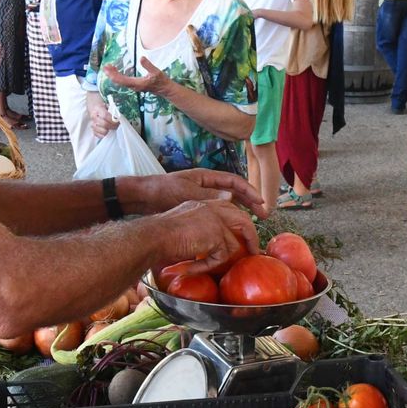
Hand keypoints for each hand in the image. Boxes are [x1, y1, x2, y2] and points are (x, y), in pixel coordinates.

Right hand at [85, 92, 117, 137]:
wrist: (92, 104)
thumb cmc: (101, 104)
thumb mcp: (107, 105)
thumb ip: (112, 111)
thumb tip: (118, 118)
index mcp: (98, 109)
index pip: (105, 116)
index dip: (112, 120)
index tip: (118, 121)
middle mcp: (94, 116)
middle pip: (104, 124)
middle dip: (112, 126)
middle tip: (117, 126)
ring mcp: (92, 122)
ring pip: (100, 130)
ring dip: (108, 131)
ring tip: (111, 128)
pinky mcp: (91, 128)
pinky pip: (96, 134)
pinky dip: (102, 135)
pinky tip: (106, 131)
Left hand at [102, 57, 173, 97]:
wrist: (165, 89)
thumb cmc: (161, 81)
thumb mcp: (156, 72)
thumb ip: (148, 65)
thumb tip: (141, 58)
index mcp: (137, 83)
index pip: (122, 80)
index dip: (113, 74)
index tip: (108, 68)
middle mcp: (134, 86)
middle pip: (119, 81)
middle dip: (111, 74)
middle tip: (105, 66)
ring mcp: (134, 86)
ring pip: (121, 82)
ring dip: (114, 75)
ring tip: (108, 67)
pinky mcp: (135, 85)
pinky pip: (124, 81)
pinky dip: (118, 76)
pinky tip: (116, 71)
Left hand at [130, 168, 268, 218]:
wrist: (143, 197)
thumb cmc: (163, 191)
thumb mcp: (186, 192)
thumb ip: (208, 196)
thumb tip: (230, 198)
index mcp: (207, 177)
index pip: (235, 182)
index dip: (250, 191)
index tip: (261, 202)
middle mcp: (208, 186)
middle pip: (236, 192)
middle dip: (251, 203)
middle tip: (263, 216)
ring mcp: (203, 197)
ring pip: (229, 203)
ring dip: (241, 212)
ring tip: (253, 224)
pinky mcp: (198, 208)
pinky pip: (218, 212)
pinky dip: (228, 219)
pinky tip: (233, 230)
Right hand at [158, 199, 260, 273]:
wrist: (154, 236)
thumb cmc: (159, 235)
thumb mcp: (184, 227)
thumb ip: (200, 230)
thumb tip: (211, 247)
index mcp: (203, 204)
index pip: (228, 208)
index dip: (238, 222)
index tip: (242, 235)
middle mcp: (212, 208)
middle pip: (242, 218)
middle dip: (251, 236)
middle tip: (254, 250)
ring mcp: (216, 220)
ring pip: (235, 241)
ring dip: (233, 256)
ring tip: (237, 264)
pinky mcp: (217, 234)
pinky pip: (222, 256)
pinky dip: (209, 266)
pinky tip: (195, 268)